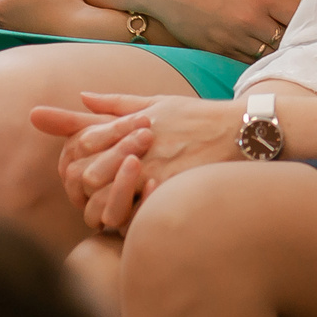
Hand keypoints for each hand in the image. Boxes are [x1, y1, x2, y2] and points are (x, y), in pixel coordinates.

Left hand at [34, 93, 242, 232]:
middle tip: (94, 195)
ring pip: (102, 202)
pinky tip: (132, 217)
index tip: (84, 170)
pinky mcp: (167, 192)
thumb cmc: (197, 117)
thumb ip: (116, 103)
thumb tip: (82, 95)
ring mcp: (151, 171)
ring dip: (101, 209)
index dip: (75, 161)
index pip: (81, 145)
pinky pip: (130, 217)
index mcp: (130, 125)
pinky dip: (126, 221)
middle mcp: (137, 148)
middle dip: (84, 188)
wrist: (240, 131)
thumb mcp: (158, 102)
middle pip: (85, 176)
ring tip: (111, 209)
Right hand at [128, 0, 311, 60]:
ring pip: (268, 54)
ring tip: (288, 48)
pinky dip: (257, 59)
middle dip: (297, 38)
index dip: (311, 19)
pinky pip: (246, 61)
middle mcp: (250, 20)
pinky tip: (263, 53)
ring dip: (278, 51)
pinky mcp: (217, 50)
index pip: (299, 16)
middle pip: (287, 39)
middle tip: (307, 37)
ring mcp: (233, 38)